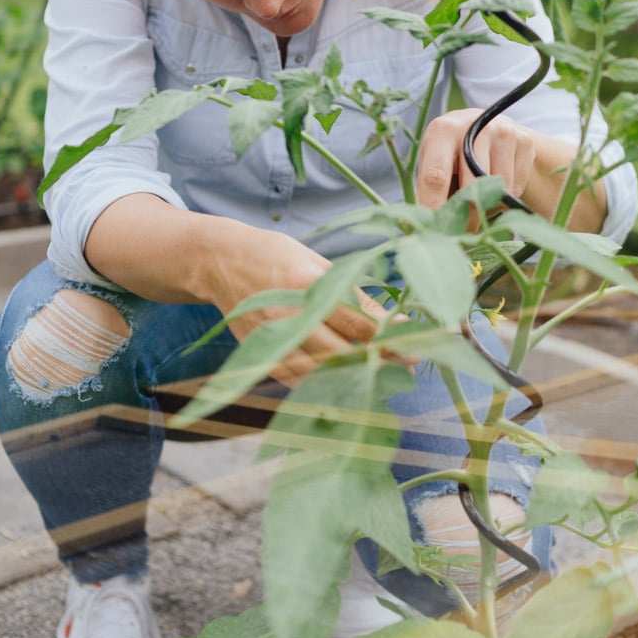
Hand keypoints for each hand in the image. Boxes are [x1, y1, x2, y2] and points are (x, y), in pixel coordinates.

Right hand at [207, 224, 395, 384]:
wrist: (220, 261)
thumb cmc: (276, 255)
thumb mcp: (317, 263)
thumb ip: (351, 294)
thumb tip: (388, 322)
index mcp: (307, 285)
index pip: (356, 322)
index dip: (389, 337)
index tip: (416, 343)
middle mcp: (289, 315)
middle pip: (343, 352)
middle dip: (380, 360)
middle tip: (409, 366)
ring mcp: (272, 338)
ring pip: (321, 371)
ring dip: (354, 377)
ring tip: (383, 376)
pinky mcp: (260, 353)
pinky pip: (296, 379)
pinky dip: (322, 383)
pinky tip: (344, 381)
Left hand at [416, 109, 605, 230]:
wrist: (489, 129)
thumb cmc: (452, 154)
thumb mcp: (434, 163)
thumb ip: (430, 191)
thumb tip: (426, 227)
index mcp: (442, 131)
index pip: (435, 177)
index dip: (434, 208)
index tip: (434, 232)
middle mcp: (474, 126)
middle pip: (471, 186)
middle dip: (465, 218)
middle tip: (462, 234)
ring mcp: (502, 132)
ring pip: (497, 190)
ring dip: (487, 206)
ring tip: (478, 199)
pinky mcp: (524, 141)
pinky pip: (515, 188)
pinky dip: (505, 197)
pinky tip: (496, 186)